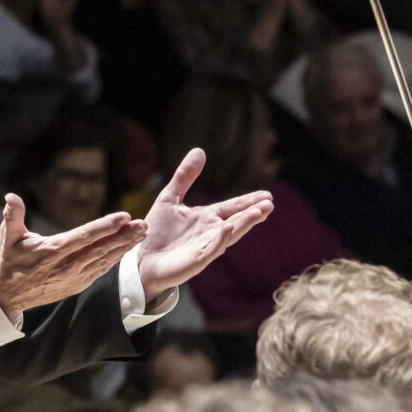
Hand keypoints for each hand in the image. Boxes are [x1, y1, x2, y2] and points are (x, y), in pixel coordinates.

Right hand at [0, 193, 145, 316]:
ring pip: (104, 261)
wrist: (8, 295)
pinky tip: (126, 248)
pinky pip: (100, 270)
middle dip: (124, 236)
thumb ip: (13, 215)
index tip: (124, 216)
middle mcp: (65, 267)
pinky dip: (114, 259)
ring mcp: (73, 278)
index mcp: (51, 252)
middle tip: (143, 224)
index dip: (105, 227)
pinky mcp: (77, 285)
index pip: (84, 237)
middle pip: (100, 249)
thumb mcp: (9, 237)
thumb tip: (10, 197)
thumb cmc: (10, 260)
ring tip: (140, 233)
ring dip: (124, 247)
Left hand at [133, 148, 273, 298]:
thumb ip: (185, 176)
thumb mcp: (169, 198)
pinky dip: (220, 239)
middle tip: (269, 204)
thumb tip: (200, 150)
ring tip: (259, 212)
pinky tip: (228, 228)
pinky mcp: (195, 261)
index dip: (249, 201)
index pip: (232, 207)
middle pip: (236, 220)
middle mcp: (210, 232)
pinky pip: (211, 250)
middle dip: (253, 212)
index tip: (267, 195)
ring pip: (229, 235)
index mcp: (207, 218)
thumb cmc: (157, 233)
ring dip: (244, 224)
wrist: (141, 261)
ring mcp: (205, 248)